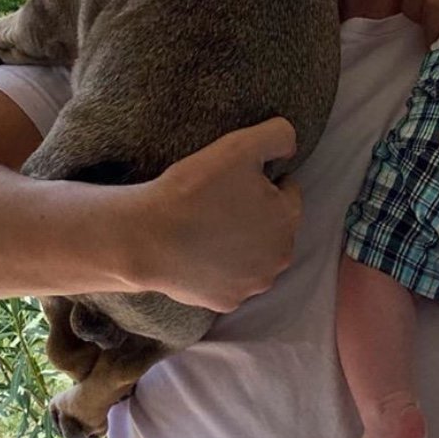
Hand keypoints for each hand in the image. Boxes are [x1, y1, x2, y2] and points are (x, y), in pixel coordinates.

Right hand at [132, 117, 301, 312]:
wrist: (148, 237)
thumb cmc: (194, 189)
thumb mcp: (240, 145)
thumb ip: (278, 135)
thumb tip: (290, 146)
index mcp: (287, 219)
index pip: (287, 192)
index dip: (264, 180)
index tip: (235, 180)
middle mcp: (279, 257)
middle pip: (274, 227)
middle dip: (257, 214)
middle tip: (221, 202)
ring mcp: (253, 284)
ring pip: (255, 255)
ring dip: (242, 242)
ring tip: (210, 226)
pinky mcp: (227, 301)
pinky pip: (230, 279)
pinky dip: (220, 267)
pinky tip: (200, 252)